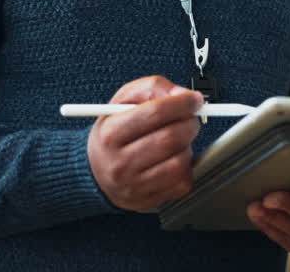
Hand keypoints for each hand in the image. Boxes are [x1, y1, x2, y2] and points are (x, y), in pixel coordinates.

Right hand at [86, 75, 201, 211]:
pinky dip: (186, 168)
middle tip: (190, 118)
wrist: (94, 170)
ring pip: (180, 162)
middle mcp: (119, 163)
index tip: (194, 99)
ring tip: (177, 141)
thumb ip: (153, 88)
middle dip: (189, 123)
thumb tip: (184, 95)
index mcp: (111, 134)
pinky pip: (182, 183)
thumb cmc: (114, 132)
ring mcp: (133, 186)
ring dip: (187, 147)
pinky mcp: (147, 201)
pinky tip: (173, 159)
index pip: (155, 113)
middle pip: (171, 138)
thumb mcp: (123, 101)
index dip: (182, 103)